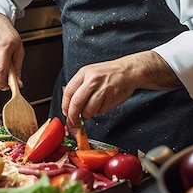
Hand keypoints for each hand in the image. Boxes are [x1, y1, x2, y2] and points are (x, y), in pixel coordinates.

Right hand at [0, 12, 24, 89]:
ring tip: (0, 63)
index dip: (2, 82)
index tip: (6, 86)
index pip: (0, 69)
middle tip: (7, 77)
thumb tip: (17, 83)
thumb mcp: (19, 50)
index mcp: (4, 46)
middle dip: (0, 79)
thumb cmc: (9, 36)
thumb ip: (17, 69)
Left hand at [61, 51, 179, 127]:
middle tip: (73, 121)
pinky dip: (99, 111)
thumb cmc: (108, 73)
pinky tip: (103, 102)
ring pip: (88, 110)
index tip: (66, 113)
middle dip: (73, 116)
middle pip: (76, 103)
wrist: (128, 71)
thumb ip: (79, 86)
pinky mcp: (111, 97)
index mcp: (84, 72)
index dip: (65, 106)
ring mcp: (103, 89)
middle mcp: (92, 80)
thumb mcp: (90, 73)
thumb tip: (68, 104)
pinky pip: (100, 111)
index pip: (68, 92)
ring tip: (92, 108)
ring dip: (87, 114)